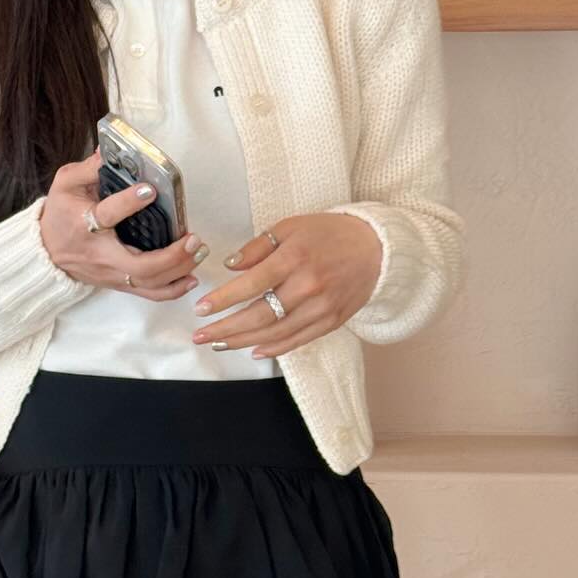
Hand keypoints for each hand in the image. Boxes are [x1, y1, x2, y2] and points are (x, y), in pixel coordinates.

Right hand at [40, 149, 209, 299]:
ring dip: (179, 270)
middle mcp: (100, 254)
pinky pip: (149, 294)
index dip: (129, 202)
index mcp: (85, 223)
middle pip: (139, 266)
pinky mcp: (120, 284)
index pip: (108, 214)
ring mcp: (112, 273)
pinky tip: (191, 276)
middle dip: (171, 256)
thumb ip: (88, 167)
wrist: (45, 252)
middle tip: (192, 237)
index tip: (150, 189)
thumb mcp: (65, 184)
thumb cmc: (60, 215)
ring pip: (149, 283)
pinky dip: (173, 289)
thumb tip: (110, 151)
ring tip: (198, 250)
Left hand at [188, 212, 380, 357]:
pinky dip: (274, 348)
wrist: (376, 249)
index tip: (200, 309)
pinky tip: (253, 350)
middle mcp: (308, 286)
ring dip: (243, 342)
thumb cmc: (328, 234)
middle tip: (201, 336)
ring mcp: (321, 308)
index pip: (252, 284)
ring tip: (218, 345)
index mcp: (295, 258)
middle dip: (226, 329)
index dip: (223, 299)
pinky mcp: (331, 322)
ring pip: (276, 333)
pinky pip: (297, 340)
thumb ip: (259, 246)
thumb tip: (230, 266)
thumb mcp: (291, 227)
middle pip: (260, 315)